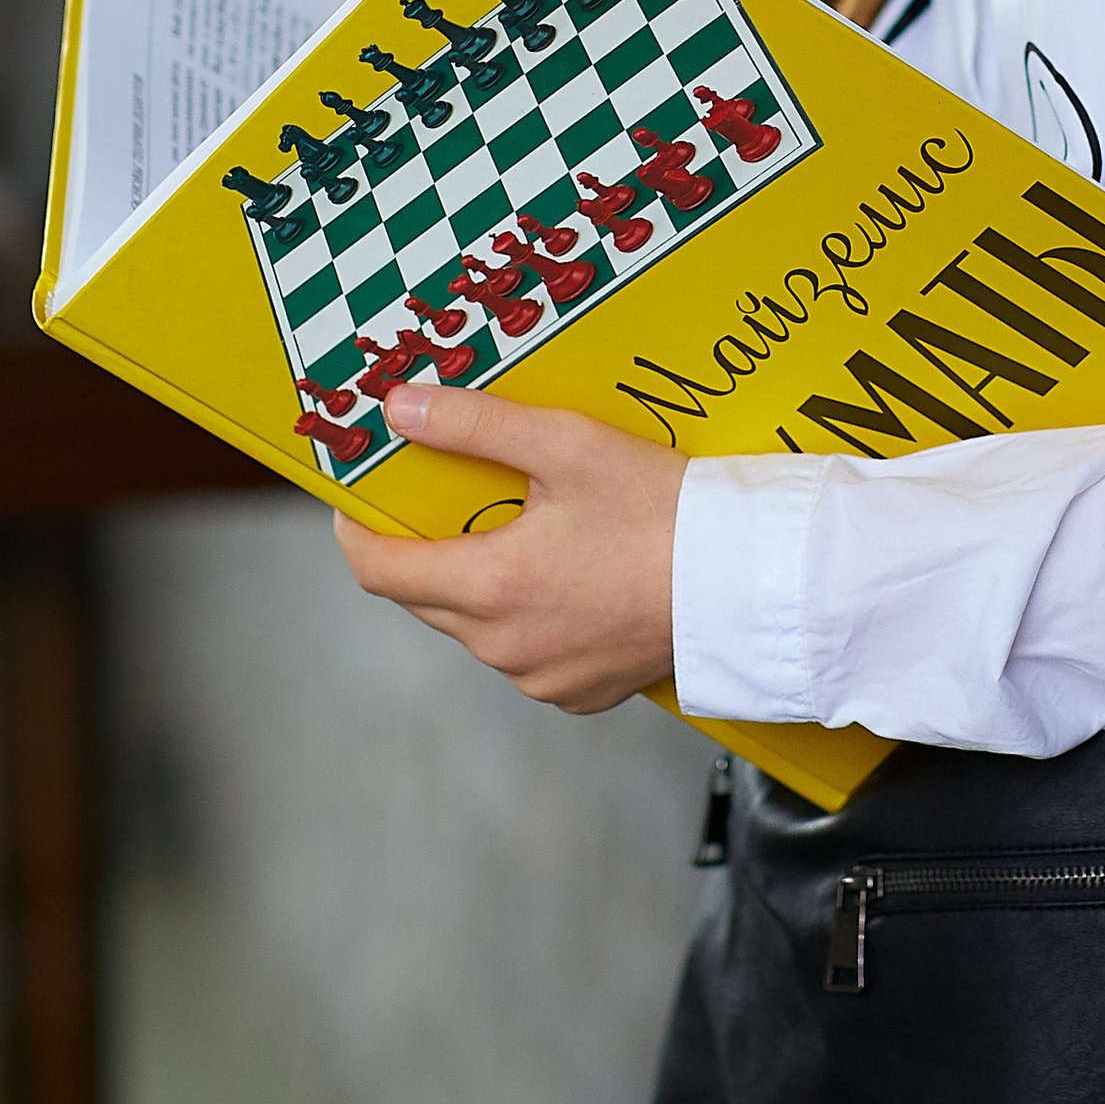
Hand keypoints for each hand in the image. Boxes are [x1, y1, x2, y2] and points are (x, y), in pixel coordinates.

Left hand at [331, 388, 683, 713]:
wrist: (748, 581)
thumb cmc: (664, 509)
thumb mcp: (566, 445)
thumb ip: (473, 424)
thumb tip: (397, 409)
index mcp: (491, 588)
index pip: (379, 571)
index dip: (356, 533)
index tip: (357, 503)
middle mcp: (505, 647)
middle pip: (425, 598)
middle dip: (425, 550)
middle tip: (453, 503)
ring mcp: (542, 678)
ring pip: (477, 628)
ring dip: (482, 585)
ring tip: (526, 534)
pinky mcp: (581, 694)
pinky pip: (528, 655)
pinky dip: (531, 619)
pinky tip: (572, 579)